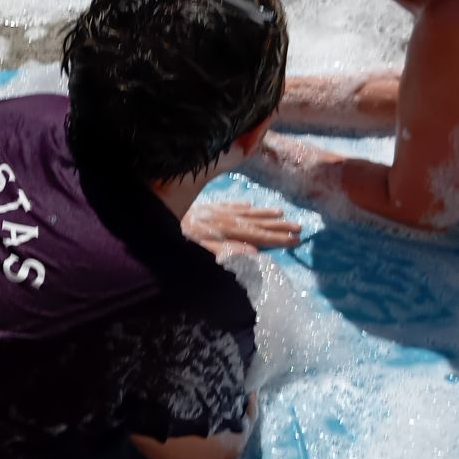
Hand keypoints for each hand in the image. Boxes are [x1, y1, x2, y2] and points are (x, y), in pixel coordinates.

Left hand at [181, 200, 302, 257]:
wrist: (159, 213)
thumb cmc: (180, 237)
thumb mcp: (201, 248)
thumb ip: (227, 250)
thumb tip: (253, 253)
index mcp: (228, 231)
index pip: (259, 236)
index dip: (279, 239)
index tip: (297, 240)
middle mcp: (227, 219)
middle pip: (257, 223)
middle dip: (279, 226)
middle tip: (299, 227)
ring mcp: (218, 211)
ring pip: (247, 212)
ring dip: (264, 213)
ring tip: (281, 213)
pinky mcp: (208, 208)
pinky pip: (230, 205)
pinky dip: (241, 206)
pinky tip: (249, 205)